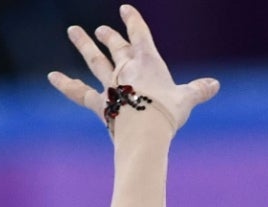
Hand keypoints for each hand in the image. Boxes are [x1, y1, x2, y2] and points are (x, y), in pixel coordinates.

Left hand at [47, 5, 218, 135]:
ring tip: (74, 31)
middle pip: (116, 47)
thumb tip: (215, 85)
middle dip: (109, 37)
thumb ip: (198, 90)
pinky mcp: (100, 104)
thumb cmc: (167, 114)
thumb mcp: (186, 100)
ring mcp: (111, 85)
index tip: (125, 10)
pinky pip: (79, 92)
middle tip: (101, 30)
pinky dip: (65, 84)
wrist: (146, 132)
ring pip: (95, 60)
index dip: (133, 21)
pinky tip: (52, 76)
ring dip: (84, 45)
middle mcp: (127, 69)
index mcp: (148, 62)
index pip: (140, 35)